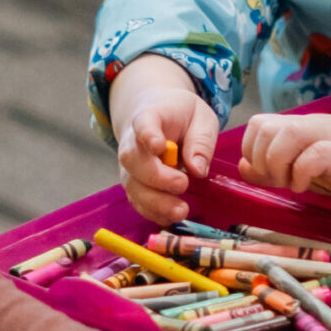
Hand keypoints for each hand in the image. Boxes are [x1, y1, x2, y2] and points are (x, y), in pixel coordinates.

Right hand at [112, 59, 219, 224]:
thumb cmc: (180, 115)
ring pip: (132, 185)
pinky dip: (153, 212)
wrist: (155, 112)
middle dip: (156, 177)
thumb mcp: (201, 118)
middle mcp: (132, 142)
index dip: (148, 135)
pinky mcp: (134, 183)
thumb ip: (200, 141)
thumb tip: (198, 169)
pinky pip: (137, 200)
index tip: (158, 146)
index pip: (143, 124)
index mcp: (149, 116)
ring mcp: (130, 165)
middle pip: (133, 159)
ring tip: (180, 210)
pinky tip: (171, 217)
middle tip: (182, 184)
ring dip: (155, 202)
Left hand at [237, 113, 330, 209]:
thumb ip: (278, 165)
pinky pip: (315, 155)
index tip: (266, 174)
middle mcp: (315, 126)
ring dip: (278, 164)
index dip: (251, 152)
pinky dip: (302, 174)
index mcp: (304, 126)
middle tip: (278, 180)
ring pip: (287, 135)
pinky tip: (308, 187)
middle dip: (261, 160)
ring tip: (292, 183)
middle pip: (265, 127)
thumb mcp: (312, 164)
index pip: (258, 124)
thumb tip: (243, 167)